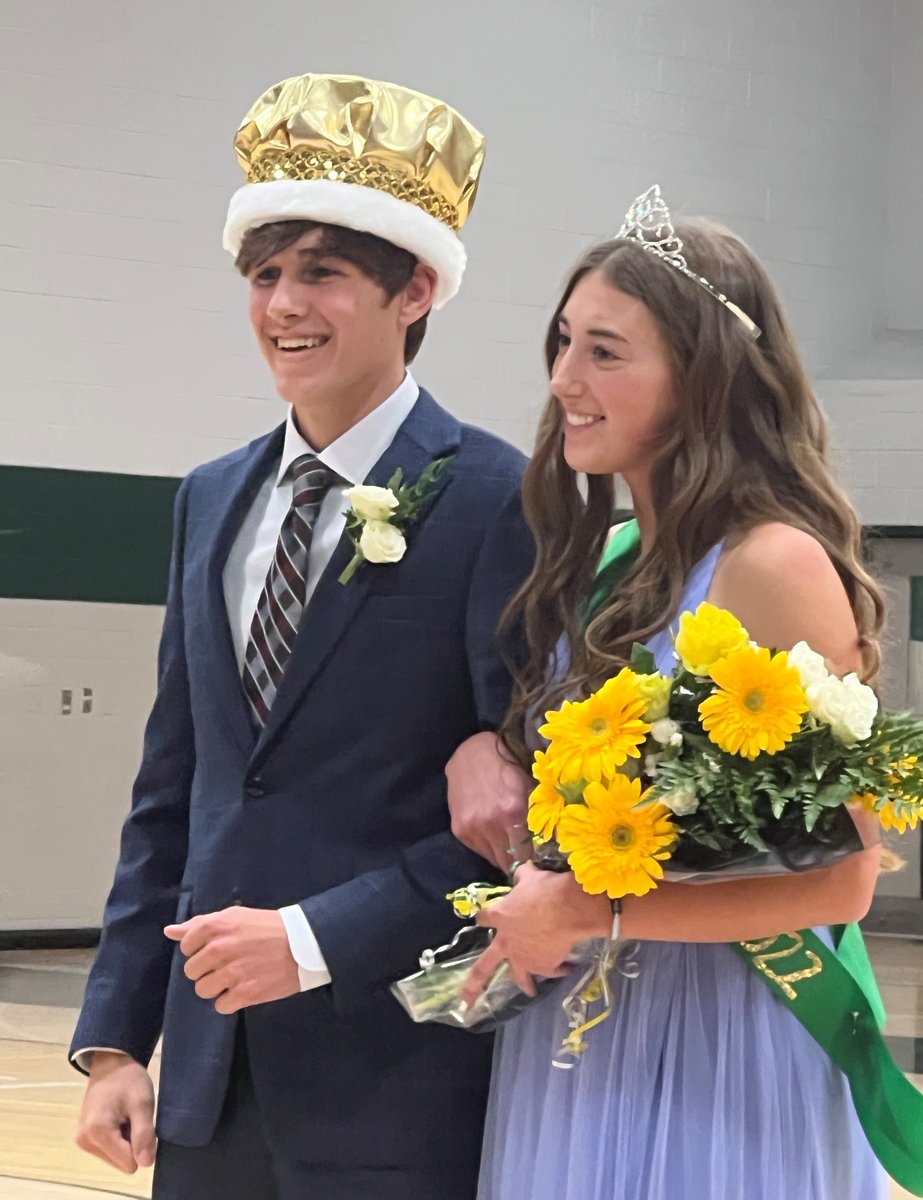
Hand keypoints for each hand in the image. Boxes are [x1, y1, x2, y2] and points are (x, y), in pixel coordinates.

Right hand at [76, 1052, 155, 1173]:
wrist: (110, 1065)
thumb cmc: (128, 1079)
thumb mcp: (143, 1102)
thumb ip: (144, 1134)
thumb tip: (146, 1164)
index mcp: (98, 1131)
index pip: (128, 1162)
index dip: (141, 1145)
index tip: (141, 1122)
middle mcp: (85, 1141)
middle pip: (121, 1162)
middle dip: (132, 1143)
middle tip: (133, 1118)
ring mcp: (82, 1141)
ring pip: (115, 1158)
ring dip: (125, 1141)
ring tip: (125, 1117)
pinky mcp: (83, 1139)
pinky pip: (109, 1151)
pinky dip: (117, 1138)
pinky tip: (118, 1119)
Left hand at [164, 906, 299, 1013]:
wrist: (304, 943)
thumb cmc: (267, 927)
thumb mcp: (234, 917)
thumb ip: (199, 924)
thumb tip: (169, 931)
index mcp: (215, 927)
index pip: (186, 946)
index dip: (199, 949)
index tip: (217, 948)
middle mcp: (219, 949)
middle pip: (192, 971)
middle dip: (207, 969)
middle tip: (228, 963)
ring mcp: (231, 973)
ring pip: (203, 990)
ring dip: (217, 987)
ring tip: (235, 977)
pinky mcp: (245, 994)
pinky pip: (221, 1006)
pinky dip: (230, 1001)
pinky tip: (244, 989)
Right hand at [446, 731, 532, 870]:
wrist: (473, 753)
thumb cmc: (508, 768)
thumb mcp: (528, 788)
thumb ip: (536, 816)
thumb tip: (550, 844)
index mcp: (513, 812)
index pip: (526, 856)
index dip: (532, 861)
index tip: (537, 860)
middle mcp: (491, 823)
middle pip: (508, 862)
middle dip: (518, 862)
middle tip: (524, 855)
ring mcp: (473, 827)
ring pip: (493, 858)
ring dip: (502, 854)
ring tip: (507, 841)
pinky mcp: (459, 828)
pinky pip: (479, 849)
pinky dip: (488, 846)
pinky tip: (492, 832)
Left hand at [461, 863, 610, 1006]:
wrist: (566, 909)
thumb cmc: (545, 889)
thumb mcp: (530, 877)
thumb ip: (523, 878)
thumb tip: (523, 874)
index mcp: (500, 917)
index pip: (484, 918)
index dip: (484, 917)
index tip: (483, 918)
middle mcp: (507, 942)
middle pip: (485, 966)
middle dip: (474, 984)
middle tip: (465, 999)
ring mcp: (524, 958)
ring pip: (519, 976)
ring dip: (525, 984)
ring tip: (530, 990)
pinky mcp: (544, 966)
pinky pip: (552, 971)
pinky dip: (560, 969)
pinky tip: (568, 967)